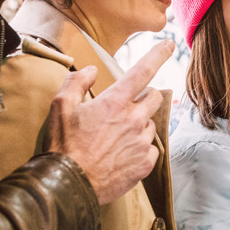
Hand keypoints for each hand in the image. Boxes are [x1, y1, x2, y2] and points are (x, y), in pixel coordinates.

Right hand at [48, 41, 170, 204]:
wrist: (69, 185)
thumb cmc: (63, 145)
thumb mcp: (60, 107)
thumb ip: (77, 82)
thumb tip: (93, 71)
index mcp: (115, 102)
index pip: (143, 71)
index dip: (158, 54)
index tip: (169, 44)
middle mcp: (134, 119)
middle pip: (154, 98)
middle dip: (144, 98)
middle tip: (125, 109)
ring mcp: (141, 143)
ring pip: (151, 125)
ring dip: (139, 126)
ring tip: (116, 138)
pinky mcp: (145, 164)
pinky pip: (151, 149)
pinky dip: (141, 149)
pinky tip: (123, 155)